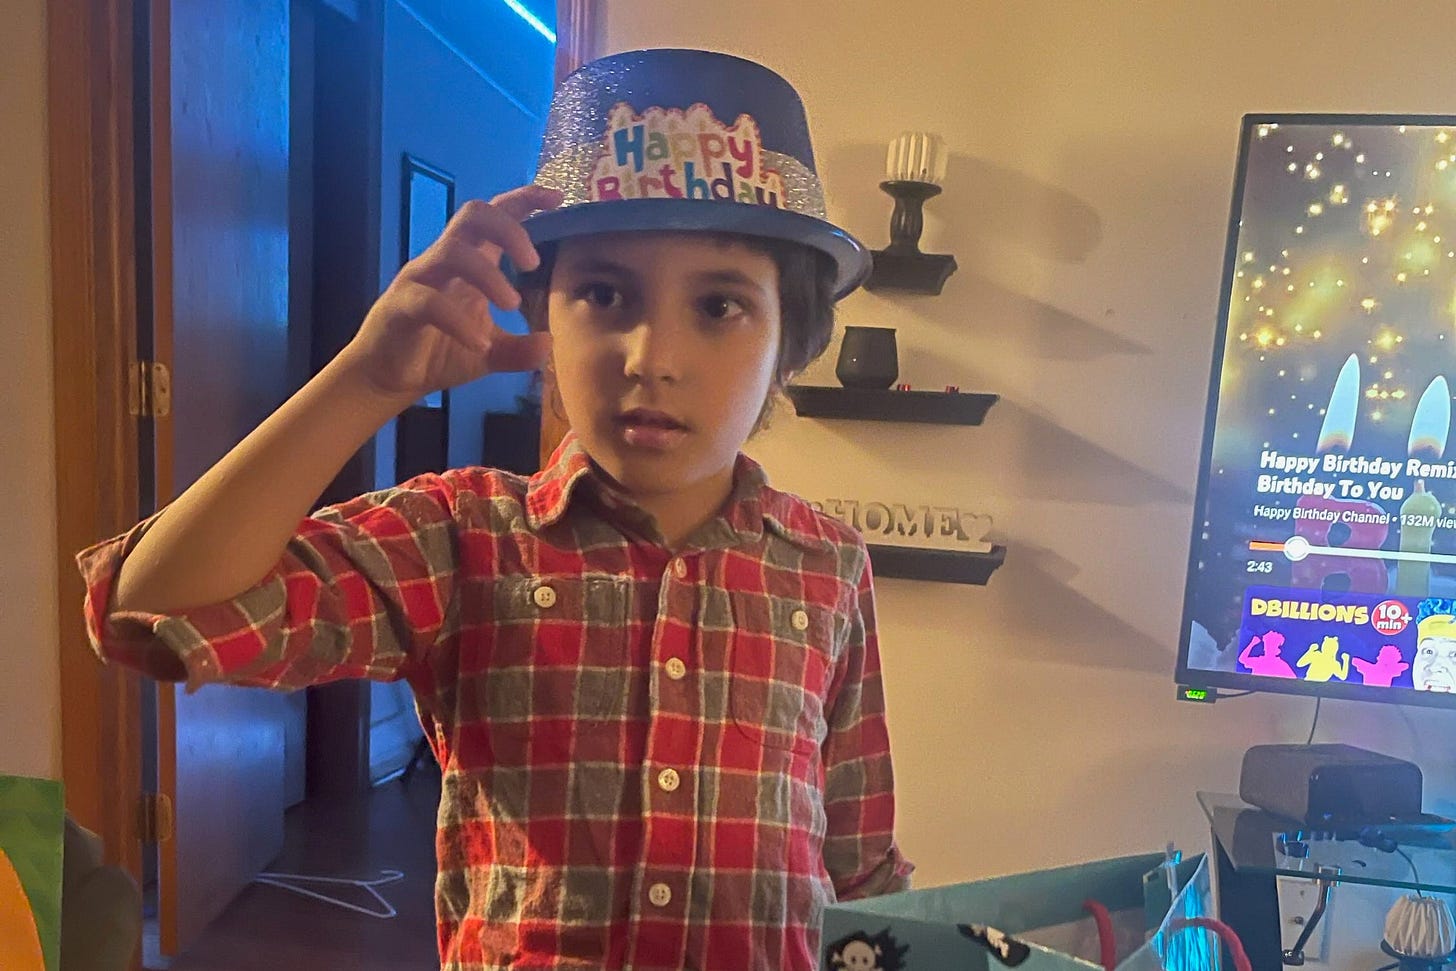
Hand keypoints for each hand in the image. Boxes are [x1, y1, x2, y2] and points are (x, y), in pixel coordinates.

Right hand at [337, 184, 562, 401]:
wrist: (387, 378)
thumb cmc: (437, 352)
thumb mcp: (489, 352)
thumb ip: (520, 349)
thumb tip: (549, 343)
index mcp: (470, 261)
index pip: (495, 215)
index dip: (524, 199)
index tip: (556, 197)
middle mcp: (444, 261)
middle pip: (473, 216)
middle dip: (509, 229)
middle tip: (533, 263)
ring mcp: (420, 280)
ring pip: (453, 252)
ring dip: (489, 276)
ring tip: (512, 305)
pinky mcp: (400, 306)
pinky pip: (429, 303)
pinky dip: (459, 322)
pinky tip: (480, 344)